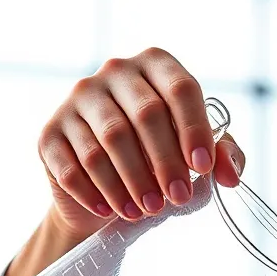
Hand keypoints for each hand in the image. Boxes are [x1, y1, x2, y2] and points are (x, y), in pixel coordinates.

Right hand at [0, 48, 244, 275]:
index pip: (180, 89)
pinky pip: (72, 165)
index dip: (194, 130)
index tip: (202, 169)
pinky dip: (94, 192)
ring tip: (148, 211)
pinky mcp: (49, 134)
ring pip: (108, 142)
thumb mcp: (197, 157)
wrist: (107, 193)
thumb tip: (227, 174)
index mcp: (155, 65)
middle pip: (144, 115)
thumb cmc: (161, 162)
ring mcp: (77, 100)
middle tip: (178, 197)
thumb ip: (223, 158)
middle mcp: (114, 72)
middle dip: (165, 162)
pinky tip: (109, 211)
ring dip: (132, 182)